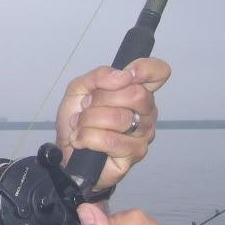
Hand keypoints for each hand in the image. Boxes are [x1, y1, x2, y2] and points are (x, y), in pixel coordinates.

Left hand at [55, 58, 169, 190]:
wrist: (66, 151)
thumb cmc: (77, 119)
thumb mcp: (79, 89)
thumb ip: (99, 76)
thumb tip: (123, 76)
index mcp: (137, 91)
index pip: (158, 73)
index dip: (145, 69)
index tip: (127, 74)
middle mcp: (146, 112)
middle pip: (136, 94)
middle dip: (101, 99)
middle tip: (86, 107)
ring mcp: (144, 135)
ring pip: (120, 118)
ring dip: (89, 120)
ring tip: (79, 125)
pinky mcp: (134, 154)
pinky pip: (110, 140)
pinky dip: (87, 137)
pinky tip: (80, 140)